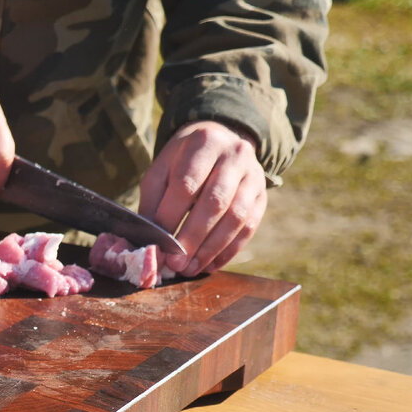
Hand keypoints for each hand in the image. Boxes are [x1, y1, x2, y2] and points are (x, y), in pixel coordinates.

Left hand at [138, 121, 267, 275]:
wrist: (219, 143)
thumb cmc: (182, 162)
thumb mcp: (161, 172)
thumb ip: (153, 203)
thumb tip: (149, 242)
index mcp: (204, 143)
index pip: (186, 185)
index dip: (171, 218)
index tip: (158, 245)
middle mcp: (235, 155)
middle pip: (214, 202)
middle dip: (192, 238)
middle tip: (175, 263)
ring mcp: (253, 176)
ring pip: (236, 218)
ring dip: (211, 249)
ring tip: (190, 268)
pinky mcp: (262, 196)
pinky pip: (249, 228)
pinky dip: (228, 250)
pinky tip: (209, 264)